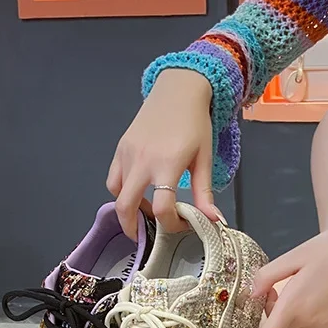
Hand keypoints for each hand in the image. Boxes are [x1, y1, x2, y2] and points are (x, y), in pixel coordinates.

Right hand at [106, 70, 217, 238]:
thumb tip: (213, 221)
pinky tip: (137, 192)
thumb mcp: (204, 159)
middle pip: (126, 206)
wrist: (178, 90)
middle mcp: (142, 161)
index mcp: (166, 164)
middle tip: (146, 237)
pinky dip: (121, 191)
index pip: (161, 207)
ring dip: (127, 209)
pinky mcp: (121, 148)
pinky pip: (113, 178)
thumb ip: (204, 193)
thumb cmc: (195, 124)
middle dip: (133, 228)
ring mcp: (127, 154)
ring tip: (145, 212)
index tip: (182, 225)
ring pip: (116, 193)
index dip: (171, 224)